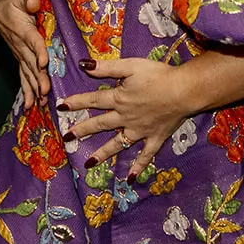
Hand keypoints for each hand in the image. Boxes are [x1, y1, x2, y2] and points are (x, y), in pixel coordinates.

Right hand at [0, 0, 49, 102]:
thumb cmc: (12, 3)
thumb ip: (27, 0)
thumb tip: (34, 3)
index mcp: (23, 30)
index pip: (33, 42)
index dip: (39, 51)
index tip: (44, 63)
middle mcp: (20, 46)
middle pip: (31, 63)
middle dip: (38, 79)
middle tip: (45, 92)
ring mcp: (19, 54)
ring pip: (27, 73)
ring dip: (34, 88)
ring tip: (41, 103)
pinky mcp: (19, 59)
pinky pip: (23, 76)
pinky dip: (27, 91)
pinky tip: (30, 105)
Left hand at [60, 57, 192, 180]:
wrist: (184, 90)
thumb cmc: (159, 75)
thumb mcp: (131, 66)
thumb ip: (107, 67)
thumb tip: (83, 65)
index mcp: (119, 99)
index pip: (93, 100)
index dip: (76, 102)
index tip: (60, 107)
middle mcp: (126, 117)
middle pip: (100, 124)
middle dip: (82, 131)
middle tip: (66, 138)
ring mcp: (140, 130)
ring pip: (118, 144)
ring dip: (103, 154)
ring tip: (88, 164)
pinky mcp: (155, 138)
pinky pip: (145, 155)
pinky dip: (138, 167)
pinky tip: (130, 178)